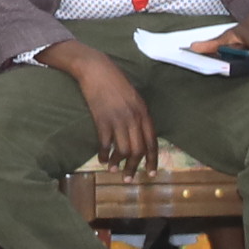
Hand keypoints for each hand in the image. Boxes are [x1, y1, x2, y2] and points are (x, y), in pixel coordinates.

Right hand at [55, 40, 158, 171]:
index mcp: (143, 112)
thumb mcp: (133, 97)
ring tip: (114, 171)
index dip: (152, 160)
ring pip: (123, 149)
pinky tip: (103, 159)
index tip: (150, 173)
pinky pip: (106, 144)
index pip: (152, 142)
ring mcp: (118, 119)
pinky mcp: (102, 119)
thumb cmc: (114, 81)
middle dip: (134, 167)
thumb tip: (140, 135)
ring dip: (119, 164)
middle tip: (129, 179)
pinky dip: (105, 155)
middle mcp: (133, 117)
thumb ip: (138, 115)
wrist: (95, 68)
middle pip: (138, 150)